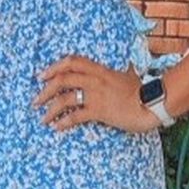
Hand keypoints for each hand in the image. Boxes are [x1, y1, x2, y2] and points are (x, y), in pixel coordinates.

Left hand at [33, 54, 160, 133]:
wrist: (152, 104)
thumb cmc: (142, 91)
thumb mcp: (130, 75)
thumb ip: (124, 70)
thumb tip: (130, 65)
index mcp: (99, 69)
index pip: (72, 61)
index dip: (54, 67)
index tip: (42, 75)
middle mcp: (95, 80)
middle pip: (62, 79)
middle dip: (45, 89)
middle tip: (36, 100)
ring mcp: (96, 95)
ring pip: (65, 98)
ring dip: (50, 109)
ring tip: (43, 118)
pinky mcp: (99, 111)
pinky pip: (75, 116)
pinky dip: (63, 122)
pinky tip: (57, 127)